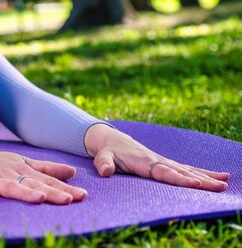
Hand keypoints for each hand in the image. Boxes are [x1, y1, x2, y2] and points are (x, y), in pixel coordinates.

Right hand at [0, 132, 88, 205]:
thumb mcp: (21, 162)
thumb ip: (46, 168)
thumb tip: (72, 172)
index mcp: (21, 170)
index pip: (46, 181)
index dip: (64, 188)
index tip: (83, 196)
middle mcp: (9, 174)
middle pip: (33, 185)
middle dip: (52, 192)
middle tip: (71, 199)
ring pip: (9, 187)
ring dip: (24, 193)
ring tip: (39, 198)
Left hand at [84, 124, 229, 190]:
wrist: (110, 139)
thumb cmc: (106, 150)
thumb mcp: (101, 156)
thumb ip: (103, 163)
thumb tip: (105, 172)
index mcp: (144, 161)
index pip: (164, 172)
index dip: (179, 179)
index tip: (196, 184)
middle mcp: (157, 160)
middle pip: (182, 172)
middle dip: (201, 180)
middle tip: (220, 187)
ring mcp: (163, 161)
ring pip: (187, 170)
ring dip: (206, 177)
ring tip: (224, 183)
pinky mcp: (165, 163)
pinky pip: (185, 169)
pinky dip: (202, 173)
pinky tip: (219, 177)